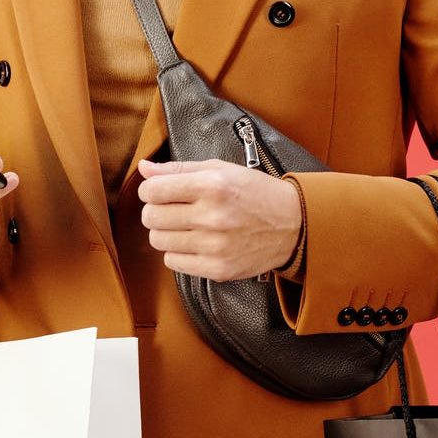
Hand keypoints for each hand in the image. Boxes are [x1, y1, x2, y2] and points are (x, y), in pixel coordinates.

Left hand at [135, 158, 300, 281]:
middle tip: (172, 208)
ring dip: (165, 232)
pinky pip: (173, 262)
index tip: (158, 191)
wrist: (293, 225)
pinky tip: (194, 242)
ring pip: (158, 241)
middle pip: (151, 217)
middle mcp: (213, 216)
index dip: (150, 190)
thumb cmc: (255, 193)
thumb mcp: (221, 169)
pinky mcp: (218, 269)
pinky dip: (178, 252)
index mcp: (213, 186)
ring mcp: (215, 246)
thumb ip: (179, 168)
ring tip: (185, 225)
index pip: (153, 190)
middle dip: (155, 211)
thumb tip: (144, 168)